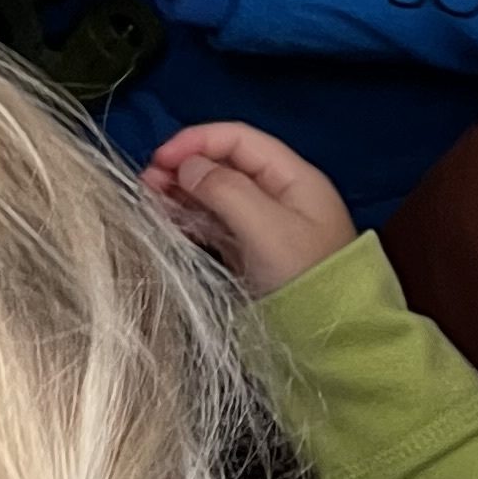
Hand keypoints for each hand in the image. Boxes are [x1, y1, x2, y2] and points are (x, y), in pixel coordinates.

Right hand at [144, 121, 357, 296]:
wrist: (331, 339)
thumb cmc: (306, 278)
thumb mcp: (268, 229)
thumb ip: (226, 190)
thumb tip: (187, 166)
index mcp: (292, 177)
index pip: (239, 139)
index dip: (197, 141)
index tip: (160, 159)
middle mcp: (278, 193)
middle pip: (223, 163)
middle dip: (184, 166)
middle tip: (146, 183)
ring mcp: (263, 222)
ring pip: (214, 192)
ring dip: (181, 191)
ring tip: (149, 200)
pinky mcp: (250, 248)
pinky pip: (214, 221)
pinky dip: (188, 216)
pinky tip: (166, 219)